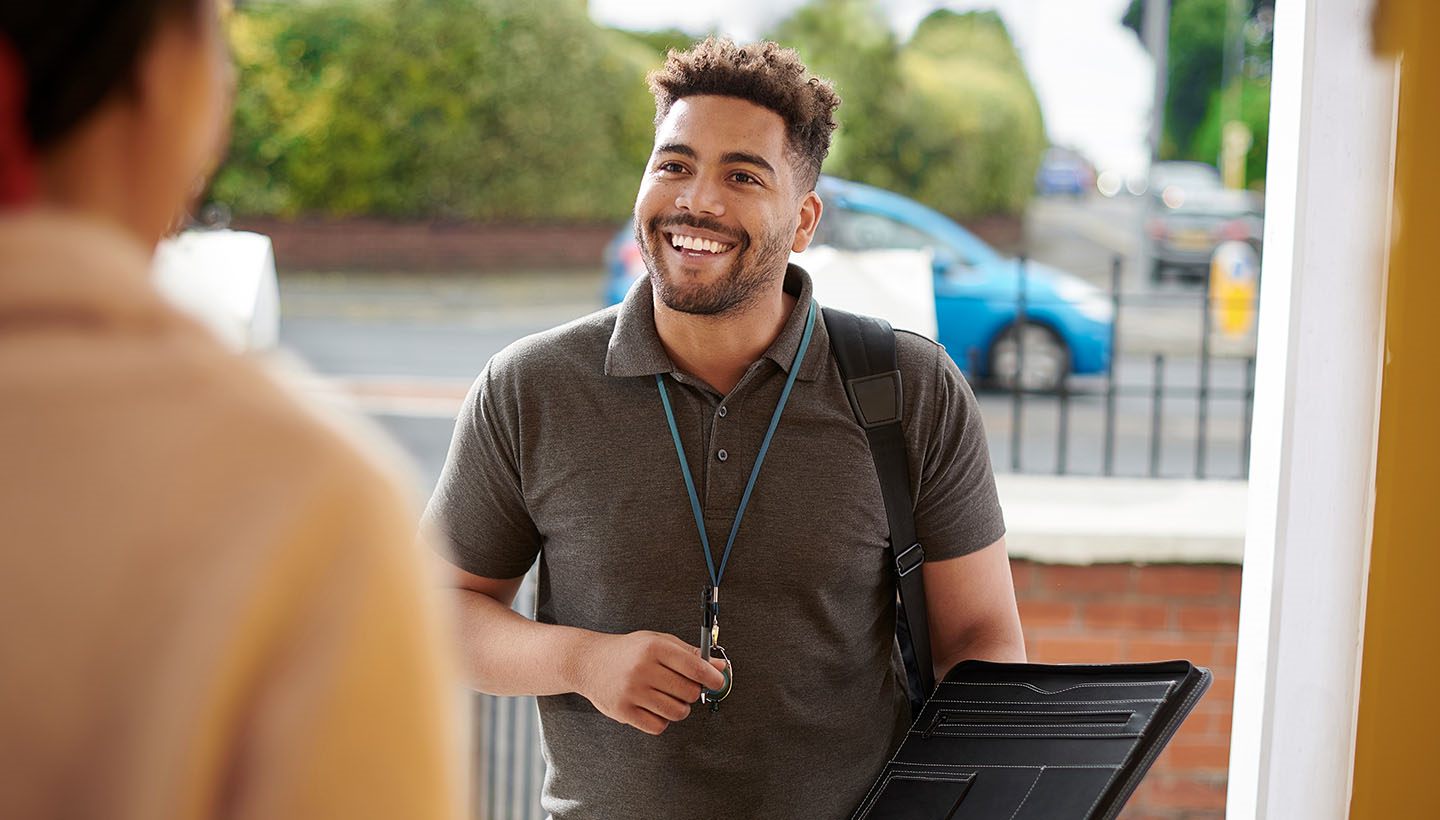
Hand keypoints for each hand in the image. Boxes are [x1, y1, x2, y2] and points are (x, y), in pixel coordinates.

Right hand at [575, 631, 727, 735]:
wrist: (589, 661)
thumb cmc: (629, 651)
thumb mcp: (658, 641)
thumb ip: (690, 654)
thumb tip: (720, 667)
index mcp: (655, 647)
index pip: (695, 667)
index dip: (712, 678)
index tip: (717, 682)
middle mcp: (643, 668)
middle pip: (689, 692)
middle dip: (692, 693)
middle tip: (684, 688)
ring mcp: (632, 691)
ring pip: (676, 712)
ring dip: (679, 709)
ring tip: (668, 698)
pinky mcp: (623, 711)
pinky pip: (658, 726)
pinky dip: (661, 720)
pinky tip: (654, 707)